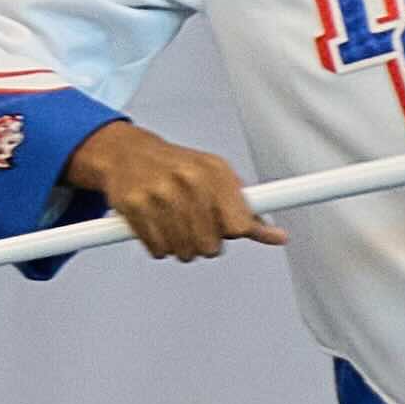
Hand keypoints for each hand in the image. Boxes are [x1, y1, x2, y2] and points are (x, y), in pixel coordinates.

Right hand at [65, 118, 275, 261]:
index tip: (229, 229)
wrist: (126, 153)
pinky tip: (159, 228)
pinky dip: (160, 247)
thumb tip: (278, 237)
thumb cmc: (178, 166)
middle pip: (211, 245)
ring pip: (184, 251)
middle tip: (197, 228)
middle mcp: (188, 180)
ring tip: (178, 227)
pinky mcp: (133, 206)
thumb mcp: (218, 178)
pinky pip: (158, 249)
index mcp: (214, 171)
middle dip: (206, 243)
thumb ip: (249, 209)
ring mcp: (159, 193)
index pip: (239, 225)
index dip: (234, 232)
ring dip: (183, 247)